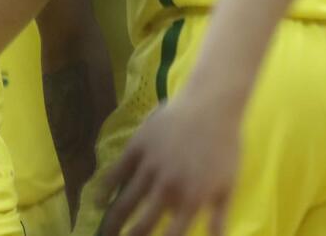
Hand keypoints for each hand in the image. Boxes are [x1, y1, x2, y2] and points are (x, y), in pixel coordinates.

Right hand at [100, 93, 240, 235]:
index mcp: (192, 200)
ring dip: (113, 221)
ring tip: (105, 233)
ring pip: (126, 201)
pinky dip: (105, 188)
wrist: (211, 104)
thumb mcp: (228, 185)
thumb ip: (219, 218)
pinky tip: (97, 201)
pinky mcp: (138, 146)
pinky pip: (117, 171)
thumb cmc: (225, 145)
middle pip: (143, 224)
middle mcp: (168, 187)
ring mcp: (150, 166)